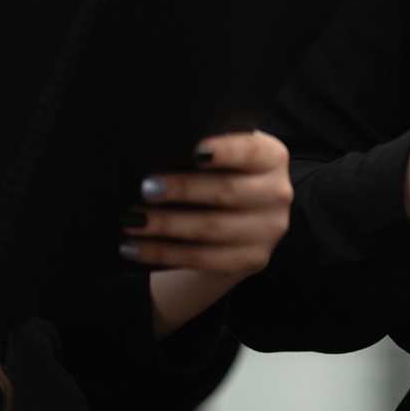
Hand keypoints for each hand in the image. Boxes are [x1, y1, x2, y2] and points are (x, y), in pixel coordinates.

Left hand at [120, 130, 291, 339]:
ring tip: (130, 221)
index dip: (224, 150)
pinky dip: (162, 254)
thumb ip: (203, 152)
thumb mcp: (224, 158)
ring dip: (165, 225)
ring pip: (210, 228)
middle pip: (226, 191)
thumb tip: (158, 154)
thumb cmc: (220, 176)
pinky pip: (201, 259)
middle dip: (183, 190)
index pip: (249, 151)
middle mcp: (278, 193)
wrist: (240, 220)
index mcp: (273, 158)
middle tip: (145, 188)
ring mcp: (269, 230)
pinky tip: (134, 248)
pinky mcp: (251, 259)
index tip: (194, 151)